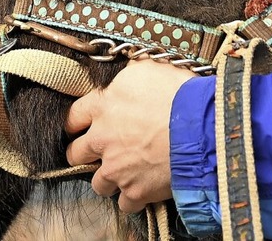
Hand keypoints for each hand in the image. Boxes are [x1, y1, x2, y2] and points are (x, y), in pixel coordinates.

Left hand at [64, 58, 194, 212]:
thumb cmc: (177, 93)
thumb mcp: (148, 68)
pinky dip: (132, 197)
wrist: (199, 128)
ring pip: (98, 183)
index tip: (81, 126)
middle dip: (85, 153)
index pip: (72, 117)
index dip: (76, 123)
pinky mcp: (134, 191)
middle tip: (99, 150)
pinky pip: (124, 203)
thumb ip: (129, 74)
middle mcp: (102, 139)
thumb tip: (127, 71)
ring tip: (124, 171)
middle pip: (76, 153)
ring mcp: (116, 168)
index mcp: (102, 107)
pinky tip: (142, 187)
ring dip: (108, 178)